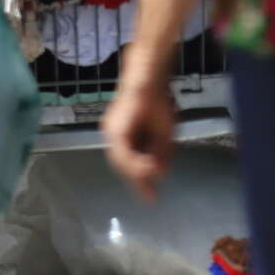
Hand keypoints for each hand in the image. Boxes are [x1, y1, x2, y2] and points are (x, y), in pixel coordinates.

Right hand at [102, 77, 178, 202]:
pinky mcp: (118, 129)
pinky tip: (150, 169)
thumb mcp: (165, 129)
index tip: (152, 187)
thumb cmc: (157, 98)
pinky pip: (126, 151)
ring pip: (121, 159)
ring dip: (135, 173)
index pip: (123, 158)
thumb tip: (158, 174)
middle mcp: (110, 132)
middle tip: (150, 199)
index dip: (137, 174)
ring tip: (150, 190)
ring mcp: (112, 131)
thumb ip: (161, 152)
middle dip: (135, 181)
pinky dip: (137, 162)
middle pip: (120, 162)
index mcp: (117, 130)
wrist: (146, 75)